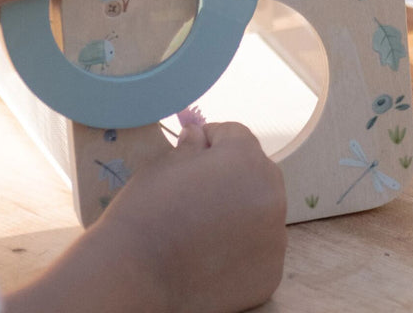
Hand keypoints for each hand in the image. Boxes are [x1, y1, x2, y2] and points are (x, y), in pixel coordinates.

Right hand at [92, 122, 286, 312]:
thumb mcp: (165, 164)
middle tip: (196, 193)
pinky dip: (240, 247)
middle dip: (230, 175)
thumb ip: (191, 146)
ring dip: (238, 212)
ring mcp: (275, 237)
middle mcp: (272, 194)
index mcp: (247, 159)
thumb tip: (198, 136)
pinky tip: (210, 254)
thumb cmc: (148, 210)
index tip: (189, 155)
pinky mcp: (270, 272)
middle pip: (255, 172)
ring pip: (259, 210)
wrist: (137, 277)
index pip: (235, 134)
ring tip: (201, 226)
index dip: (210, 140)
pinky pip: (259, 248)